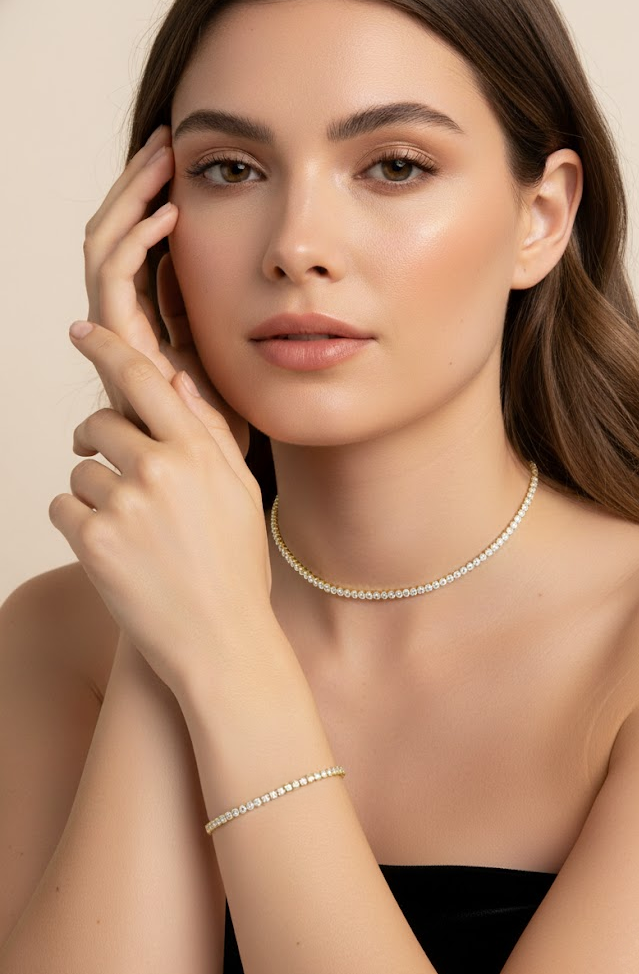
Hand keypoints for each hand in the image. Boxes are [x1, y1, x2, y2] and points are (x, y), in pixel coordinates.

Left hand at [48, 320, 272, 696]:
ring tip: (128, 531)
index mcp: (199, 452)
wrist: (221, 642)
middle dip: (98, 442)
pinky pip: (62, 507)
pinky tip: (112, 551)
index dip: (108, 348)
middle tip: (111, 468)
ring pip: (79, 470)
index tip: (82, 331)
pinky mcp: (93, 541)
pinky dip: (77, 524)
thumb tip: (178, 382)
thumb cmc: (236, 569)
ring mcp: (124, 504)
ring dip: (92, 492)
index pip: (143, 379)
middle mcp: (160, 469)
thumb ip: (210, 435)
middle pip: (100, 424)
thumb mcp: (241, 494)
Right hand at [83, 124, 248, 455]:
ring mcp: (117, 332)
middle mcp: (123, 324)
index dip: (148, 199)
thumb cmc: (222, 431)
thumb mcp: (225, 362)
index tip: (181, 160)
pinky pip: (114, 280)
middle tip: (165, 139)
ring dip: (130, 197)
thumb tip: (208, 269)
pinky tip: (168, 215)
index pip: (133, 246)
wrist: (208, 479)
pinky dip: (135, 241)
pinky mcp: (119, 344)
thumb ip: (206, 314)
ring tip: (162, 156)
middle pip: (111, 236)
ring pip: (104, 247)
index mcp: (146, 322)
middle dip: (134, 184)